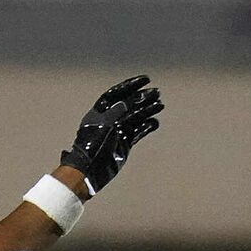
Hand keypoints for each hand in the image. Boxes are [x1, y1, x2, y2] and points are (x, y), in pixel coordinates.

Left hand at [60, 74, 164, 192]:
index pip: (117, 94)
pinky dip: (147, 127)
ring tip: (160, 105)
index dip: (131, 85)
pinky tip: (155, 122)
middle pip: (128, 104)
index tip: (146, 80)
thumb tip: (131, 100)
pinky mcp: (124, 143)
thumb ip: (119, 110)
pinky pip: (138, 132)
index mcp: (100, 111)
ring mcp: (117, 131)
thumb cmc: (93, 144)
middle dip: (142, 98)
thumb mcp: (106, 123)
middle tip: (157, 93)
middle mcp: (109, 119)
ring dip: (148, 110)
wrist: (90, 169)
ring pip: (136, 117)